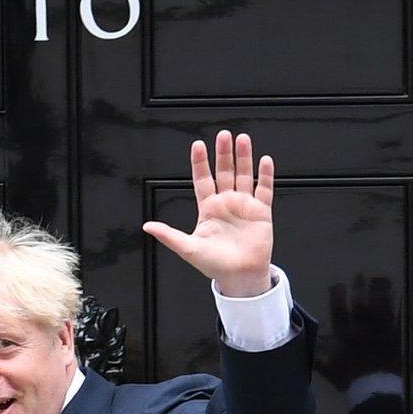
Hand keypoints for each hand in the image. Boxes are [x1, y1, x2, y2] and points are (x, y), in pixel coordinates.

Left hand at [142, 130, 274, 296]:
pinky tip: (264, 161)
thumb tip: (148, 226)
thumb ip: (169, 235)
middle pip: (224, 172)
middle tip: (223, 135)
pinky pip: (264, 190)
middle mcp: (226, 203)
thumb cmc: (214, 264)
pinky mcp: (261, 212)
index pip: (202, 180)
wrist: (239, 277)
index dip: (200, 163)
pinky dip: (264, 176)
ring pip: (243, 176)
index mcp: (208, 209)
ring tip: (242, 140)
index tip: (198, 145)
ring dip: (243, 158)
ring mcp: (244, 205)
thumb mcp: (188, 248)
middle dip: (223, 154)